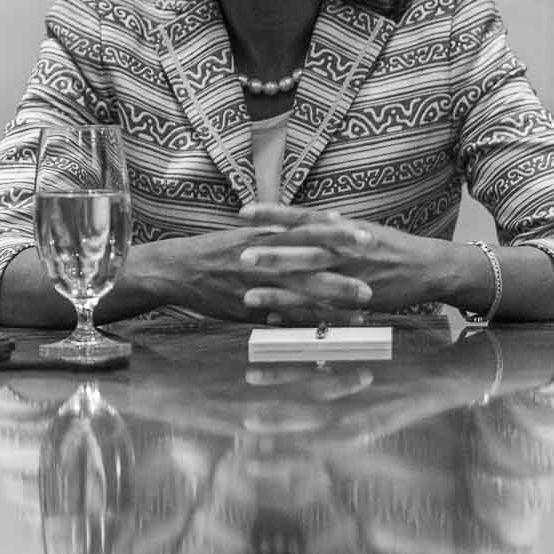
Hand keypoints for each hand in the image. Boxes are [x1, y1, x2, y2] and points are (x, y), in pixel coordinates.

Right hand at [145, 224, 368, 321]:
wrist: (179, 268)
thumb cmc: (218, 249)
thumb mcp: (253, 230)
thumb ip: (287, 228)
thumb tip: (323, 220)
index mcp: (267, 234)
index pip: (310, 232)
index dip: (340, 236)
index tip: (368, 237)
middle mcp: (264, 257)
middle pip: (310, 267)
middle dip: (343, 275)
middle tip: (374, 282)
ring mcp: (256, 284)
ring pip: (300, 296)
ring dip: (332, 305)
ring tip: (362, 312)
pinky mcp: (248, 308)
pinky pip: (281, 318)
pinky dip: (306, 325)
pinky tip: (328, 333)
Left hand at [237, 203, 447, 318]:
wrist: (430, 268)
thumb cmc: (396, 247)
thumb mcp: (366, 229)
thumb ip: (341, 225)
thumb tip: (323, 214)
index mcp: (344, 228)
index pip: (303, 217)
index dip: (274, 214)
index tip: (245, 211)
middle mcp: (345, 249)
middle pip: (303, 250)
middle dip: (272, 253)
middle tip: (241, 254)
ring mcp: (351, 276)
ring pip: (310, 283)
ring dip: (279, 289)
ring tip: (248, 294)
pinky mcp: (358, 300)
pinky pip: (325, 309)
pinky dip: (301, 314)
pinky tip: (277, 319)